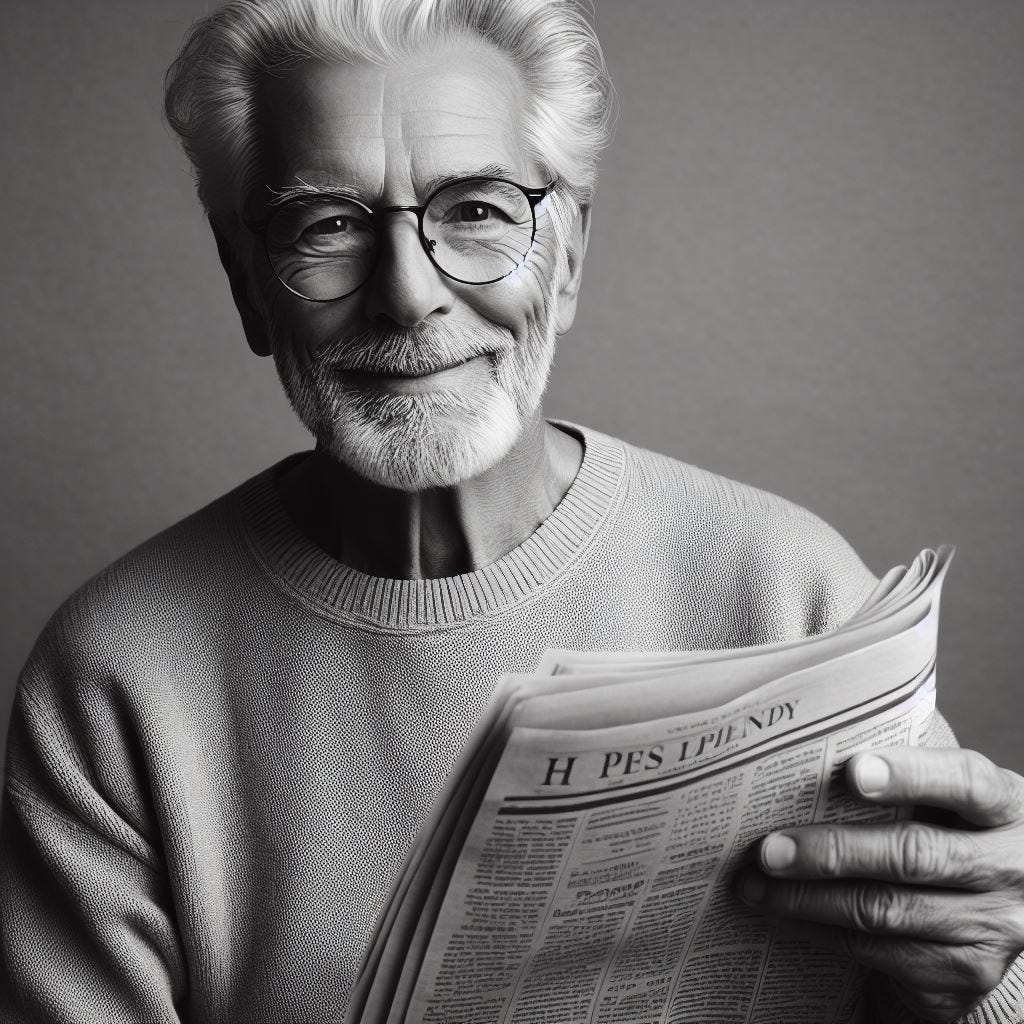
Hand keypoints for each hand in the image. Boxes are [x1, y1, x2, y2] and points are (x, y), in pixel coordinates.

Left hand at [735, 747, 1023, 1021]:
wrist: (981, 917)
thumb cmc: (942, 832)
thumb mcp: (943, 800)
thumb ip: (899, 776)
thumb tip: (800, 754)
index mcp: (1007, 806)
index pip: (967, 782)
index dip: (911, 775)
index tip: (852, 771)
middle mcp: (1012, 867)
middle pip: (915, 854)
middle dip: (832, 850)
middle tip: (768, 848)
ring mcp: (994, 926)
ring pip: (886, 909)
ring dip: (808, 898)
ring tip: (756, 884)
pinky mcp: (965, 973)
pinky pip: (877, 951)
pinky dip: (818, 931)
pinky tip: (780, 915)